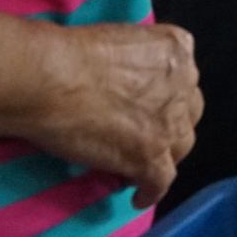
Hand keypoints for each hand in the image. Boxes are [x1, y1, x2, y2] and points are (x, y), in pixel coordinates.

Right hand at [24, 22, 201, 207]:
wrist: (50, 78)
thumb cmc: (67, 53)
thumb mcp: (118, 40)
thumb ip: (135, 59)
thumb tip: (120, 81)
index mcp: (175, 50)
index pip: (182, 79)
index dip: (164, 96)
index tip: (147, 107)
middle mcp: (182, 84)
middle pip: (186, 112)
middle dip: (169, 124)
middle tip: (143, 134)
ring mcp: (169, 122)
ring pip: (180, 146)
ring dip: (163, 155)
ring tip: (139, 166)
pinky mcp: (150, 155)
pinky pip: (161, 180)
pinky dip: (151, 190)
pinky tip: (138, 196)